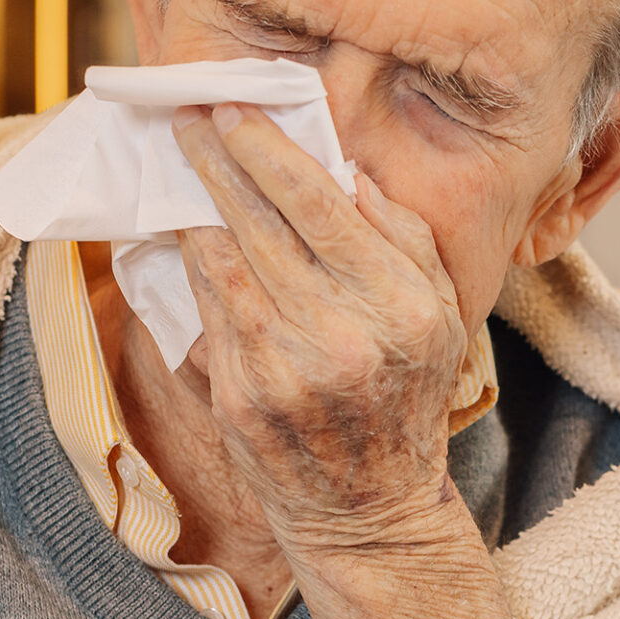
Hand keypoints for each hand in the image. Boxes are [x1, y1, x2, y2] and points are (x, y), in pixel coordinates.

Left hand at [169, 102, 474, 557]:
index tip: (235, 110)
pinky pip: (205, 309)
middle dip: (218, 160)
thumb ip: (403, 238)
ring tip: (181, 158)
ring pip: (222, 260)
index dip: (268, 151)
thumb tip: (347, 172)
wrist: (368, 508)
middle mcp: (342, 335)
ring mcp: (284, 370)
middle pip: (261, 223)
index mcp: (398, 306)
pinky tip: (184, 227)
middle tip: (188, 116)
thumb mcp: (438, 315)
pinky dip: (191, 261)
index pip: (319, 206)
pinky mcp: (239, 398)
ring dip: (195, 202)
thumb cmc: (405, 399)